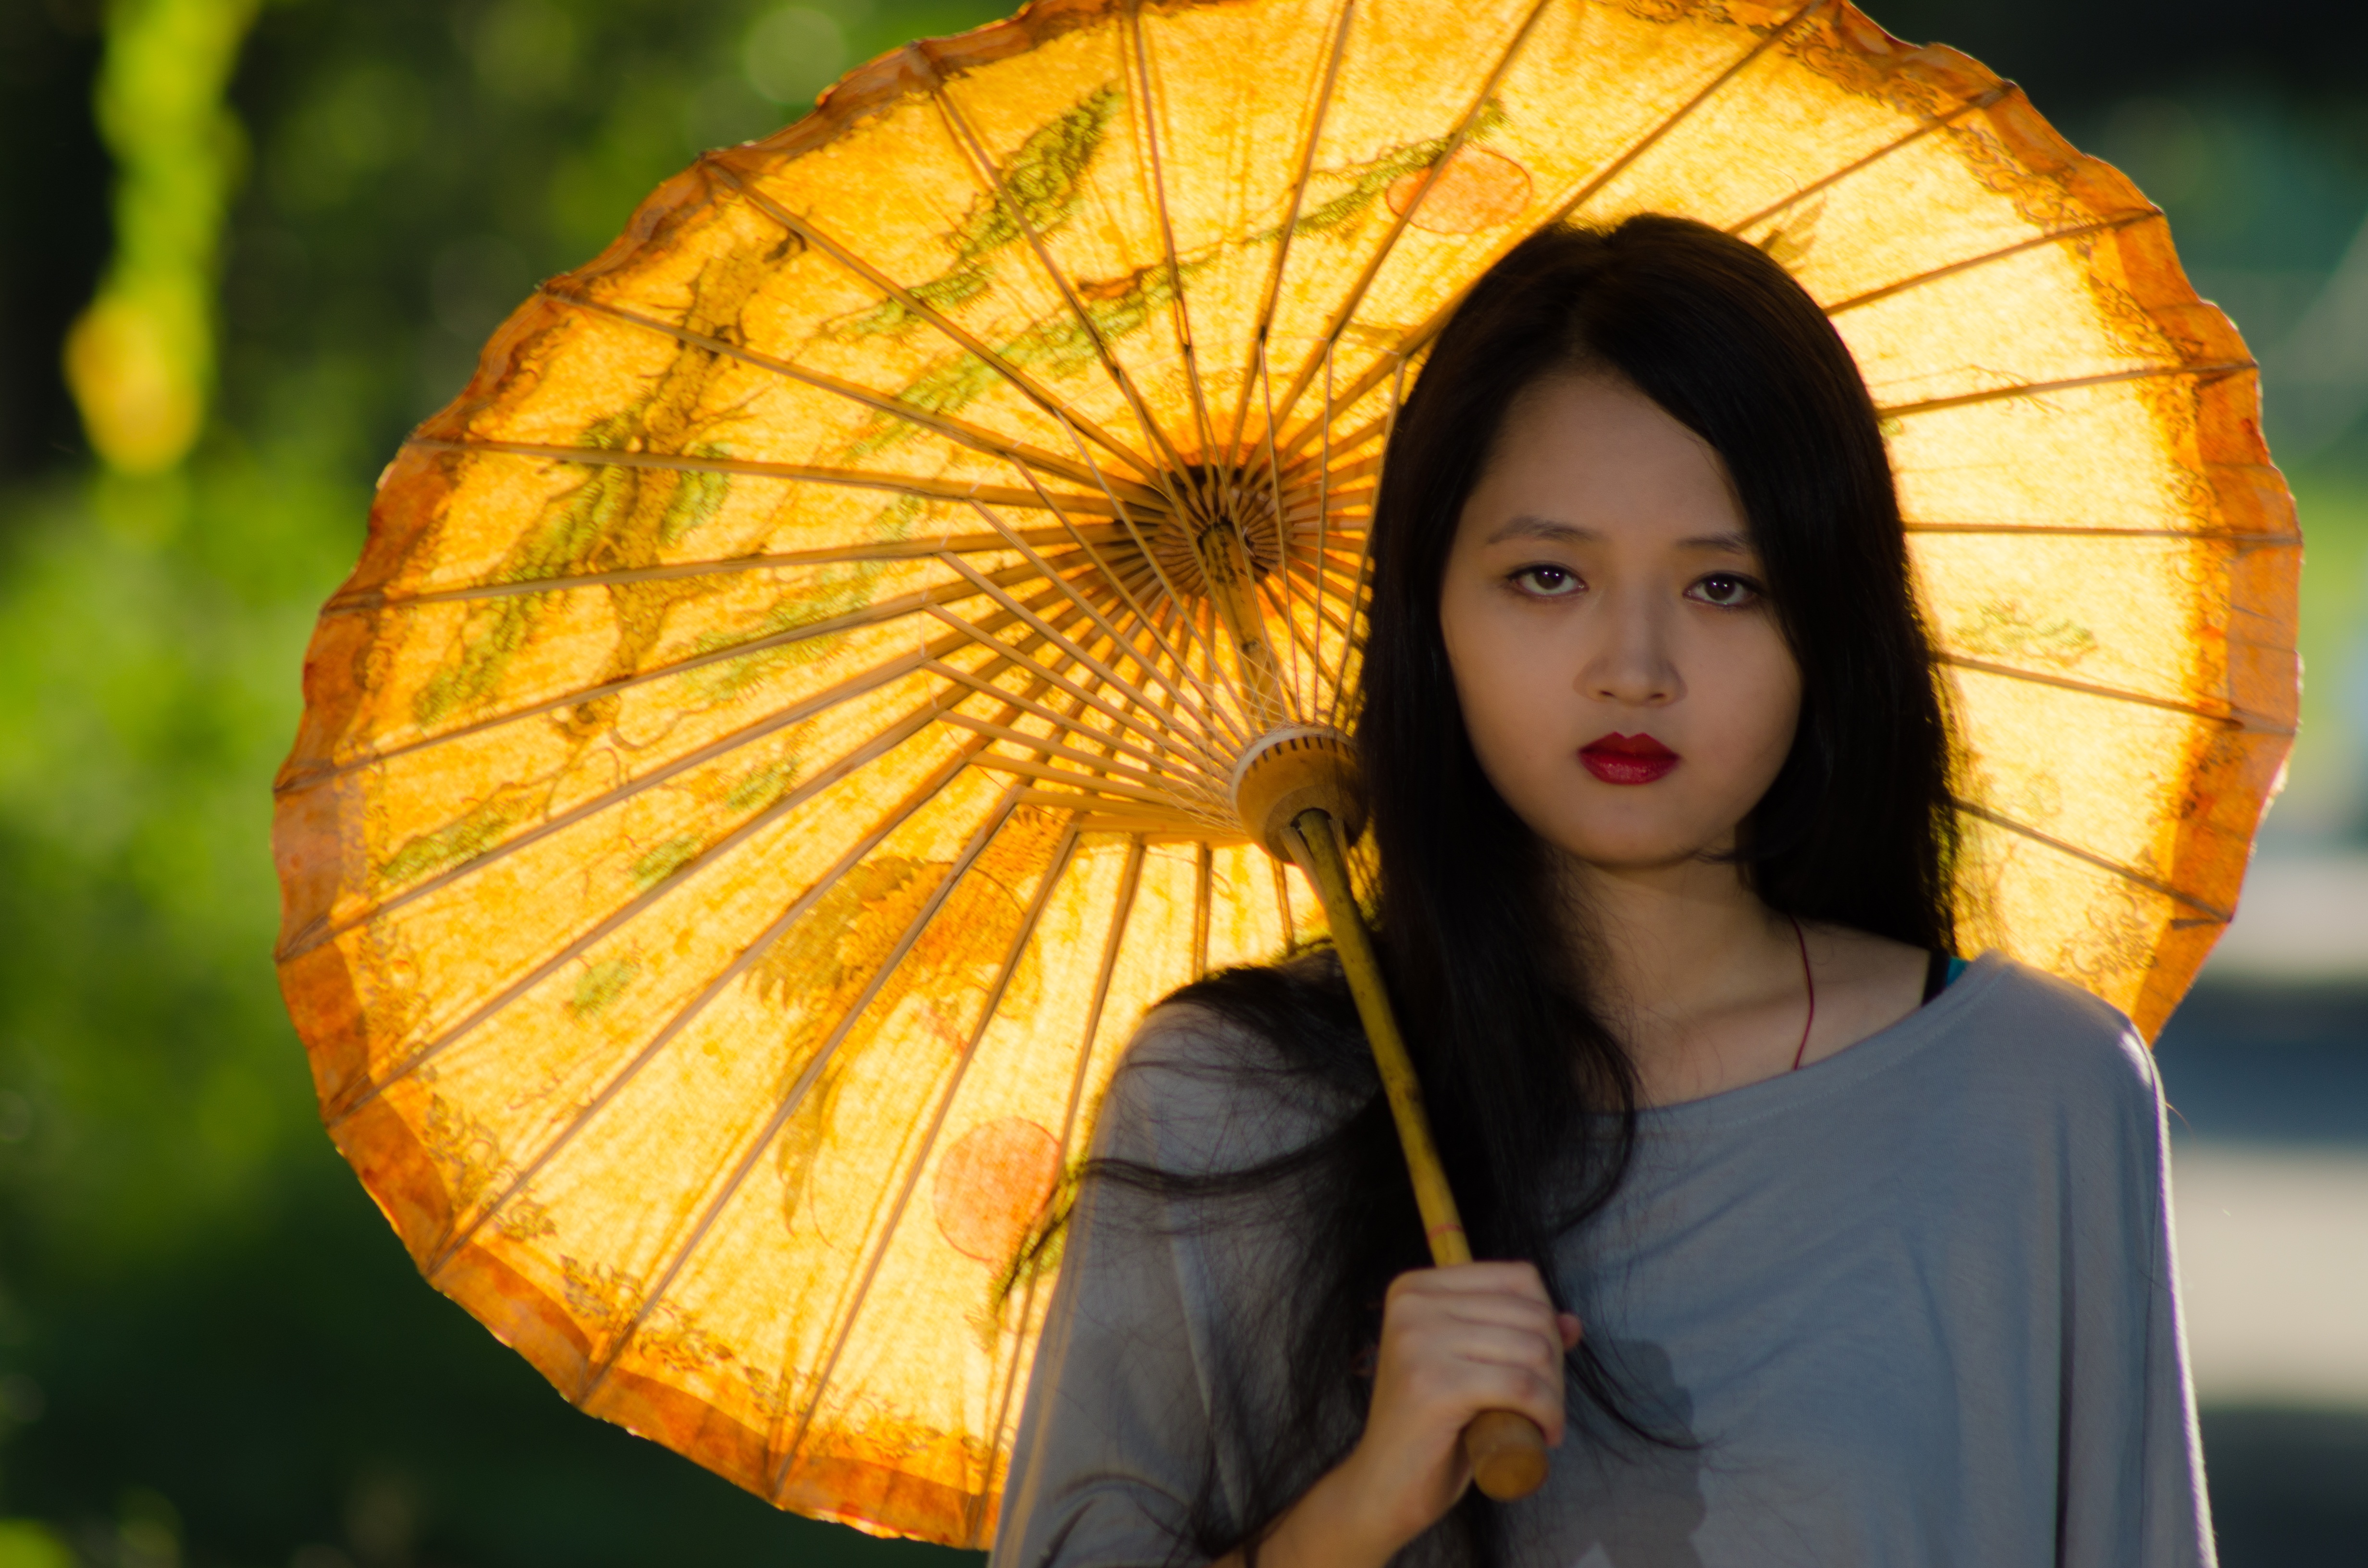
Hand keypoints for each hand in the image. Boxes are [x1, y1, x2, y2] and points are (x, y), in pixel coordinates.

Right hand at [1239, 1262, 1578, 1567]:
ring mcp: (1419, 1342)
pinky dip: (1547, 1413)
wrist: (1382, 1486)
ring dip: (1554, 1393)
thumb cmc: (1431, 1429)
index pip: (1518, 1278)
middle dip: (1555, 1364)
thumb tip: (1572, 1322)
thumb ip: (1515, 1337)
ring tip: (1542, 1421)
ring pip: (1533, 1350)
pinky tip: (1544, 1435)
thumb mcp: (1472, 1369)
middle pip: (1531, 1314)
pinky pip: (1522, 1386)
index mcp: (1416, 1288)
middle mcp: (1413, 1304)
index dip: (1547, 1322)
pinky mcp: (1434, 1384)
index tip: (1542, 1367)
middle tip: (1545, 1405)